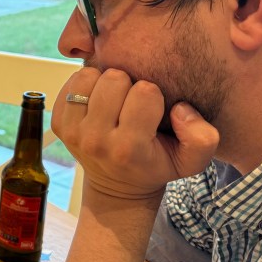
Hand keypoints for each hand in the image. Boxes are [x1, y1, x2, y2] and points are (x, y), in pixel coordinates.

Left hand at [52, 68, 218, 200]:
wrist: (116, 186)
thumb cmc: (156, 165)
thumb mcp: (191, 160)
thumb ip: (203, 137)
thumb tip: (180, 109)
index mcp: (130, 148)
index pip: (145, 93)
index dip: (152, 95)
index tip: (151, 109)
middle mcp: (96, 140)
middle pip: (114, 79)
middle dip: (128, 85)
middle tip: (130, 102)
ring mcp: (73, 132)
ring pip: (89, 76)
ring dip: (104, 82)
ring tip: (114, 100)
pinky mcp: (58, 124)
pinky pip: (71, 81)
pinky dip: (86, 85)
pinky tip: (97, 102)